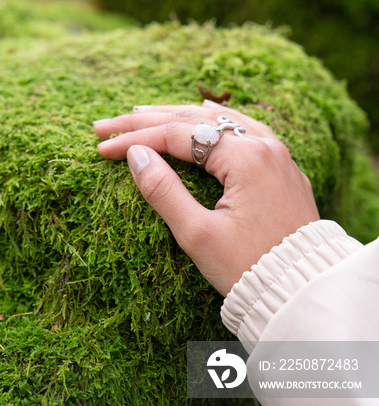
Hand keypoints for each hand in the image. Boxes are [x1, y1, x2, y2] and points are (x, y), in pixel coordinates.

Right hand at [93, 101, 319, 295]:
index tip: (102, 148)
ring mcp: (276, 153)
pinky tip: (196, 118)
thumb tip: (135, 155)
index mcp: (246, 158)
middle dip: (147, 120)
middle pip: (195, 118)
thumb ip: (164, 191)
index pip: (177, 135)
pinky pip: (240, 129)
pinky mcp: (280, 167)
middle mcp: (264, 145)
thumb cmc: (251, 269)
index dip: (135, 139)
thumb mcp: (199, 235)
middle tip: (107, 125)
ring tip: (141, 114)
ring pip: (218, 119)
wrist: (303, 291)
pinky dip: (210, 123)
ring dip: (177, 116)